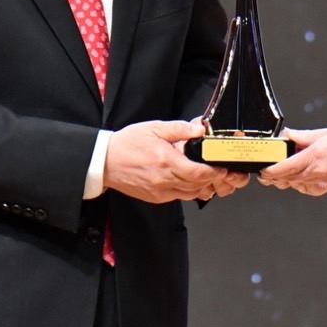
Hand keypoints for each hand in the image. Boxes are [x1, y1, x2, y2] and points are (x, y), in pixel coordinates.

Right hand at [104, 120, 248, 202]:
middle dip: (211, 179)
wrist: (105, 161)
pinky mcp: (155, 198)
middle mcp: (164, 180)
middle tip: (219, 171)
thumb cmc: (127, 144)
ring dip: (200, 186)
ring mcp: (160, 191)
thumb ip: (179, 129)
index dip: (214, 172)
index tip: (222, 167)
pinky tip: (187, 181)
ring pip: (189, 194)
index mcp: (166, 162)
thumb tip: (199, 130)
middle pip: (197, 186)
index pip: (198, 173)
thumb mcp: (155, 128)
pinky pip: (177, 197)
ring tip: (204, 175)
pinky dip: (186, 191)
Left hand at [259, 126, 326, 195]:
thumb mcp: (324, 133)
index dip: (272, 170)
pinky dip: (298, 185)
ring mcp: (320, 181)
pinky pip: (306, 189)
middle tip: (265, 174)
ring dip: (283, 181)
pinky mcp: (324, 187)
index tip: (264, 170)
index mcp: (314, 156)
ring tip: (276, 176)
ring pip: (294, 185)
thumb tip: (288, 135)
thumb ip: (303, 136)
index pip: (286, 167)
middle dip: (273, 178)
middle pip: (287, 179)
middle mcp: (316, 172)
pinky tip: (296, 180)